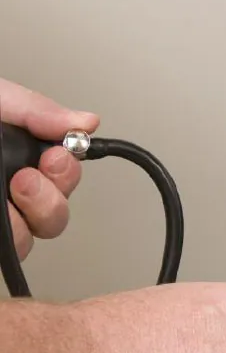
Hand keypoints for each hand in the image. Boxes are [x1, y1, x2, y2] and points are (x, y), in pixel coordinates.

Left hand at [0, 78, 98, 258]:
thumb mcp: (1, 102)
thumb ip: (39, 110)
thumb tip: (89, 122)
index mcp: (22, 160)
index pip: (63, 179)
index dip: (67, 173)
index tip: (54, 156)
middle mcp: (13, 192)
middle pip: (55, 218)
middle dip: (51, 199)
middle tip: (26, 178)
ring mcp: (1, 216)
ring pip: (33, 238)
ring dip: (31, 216)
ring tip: (11, 191)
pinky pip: (11, 250)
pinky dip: (11, 233)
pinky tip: (3, 209)